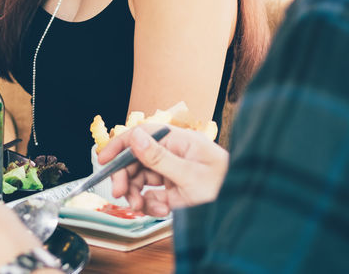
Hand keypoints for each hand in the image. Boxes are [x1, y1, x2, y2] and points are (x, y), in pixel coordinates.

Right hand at [98, 124, 228, 215]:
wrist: (245, 213)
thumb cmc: (227, 189)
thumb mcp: (191, 176)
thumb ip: (159, 157)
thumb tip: (134, 136)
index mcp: (180, 141)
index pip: (142, 135)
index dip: (120, 146)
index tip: (103, 161)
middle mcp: (175, 153)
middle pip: (137, 159)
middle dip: (126, 177)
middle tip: (121, 195)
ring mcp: (175, 172)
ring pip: (142, 178)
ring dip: (137, 194)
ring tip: (144, 208)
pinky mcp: (176, 189)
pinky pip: (152, 194)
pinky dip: (151, 204)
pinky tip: (160, 211)